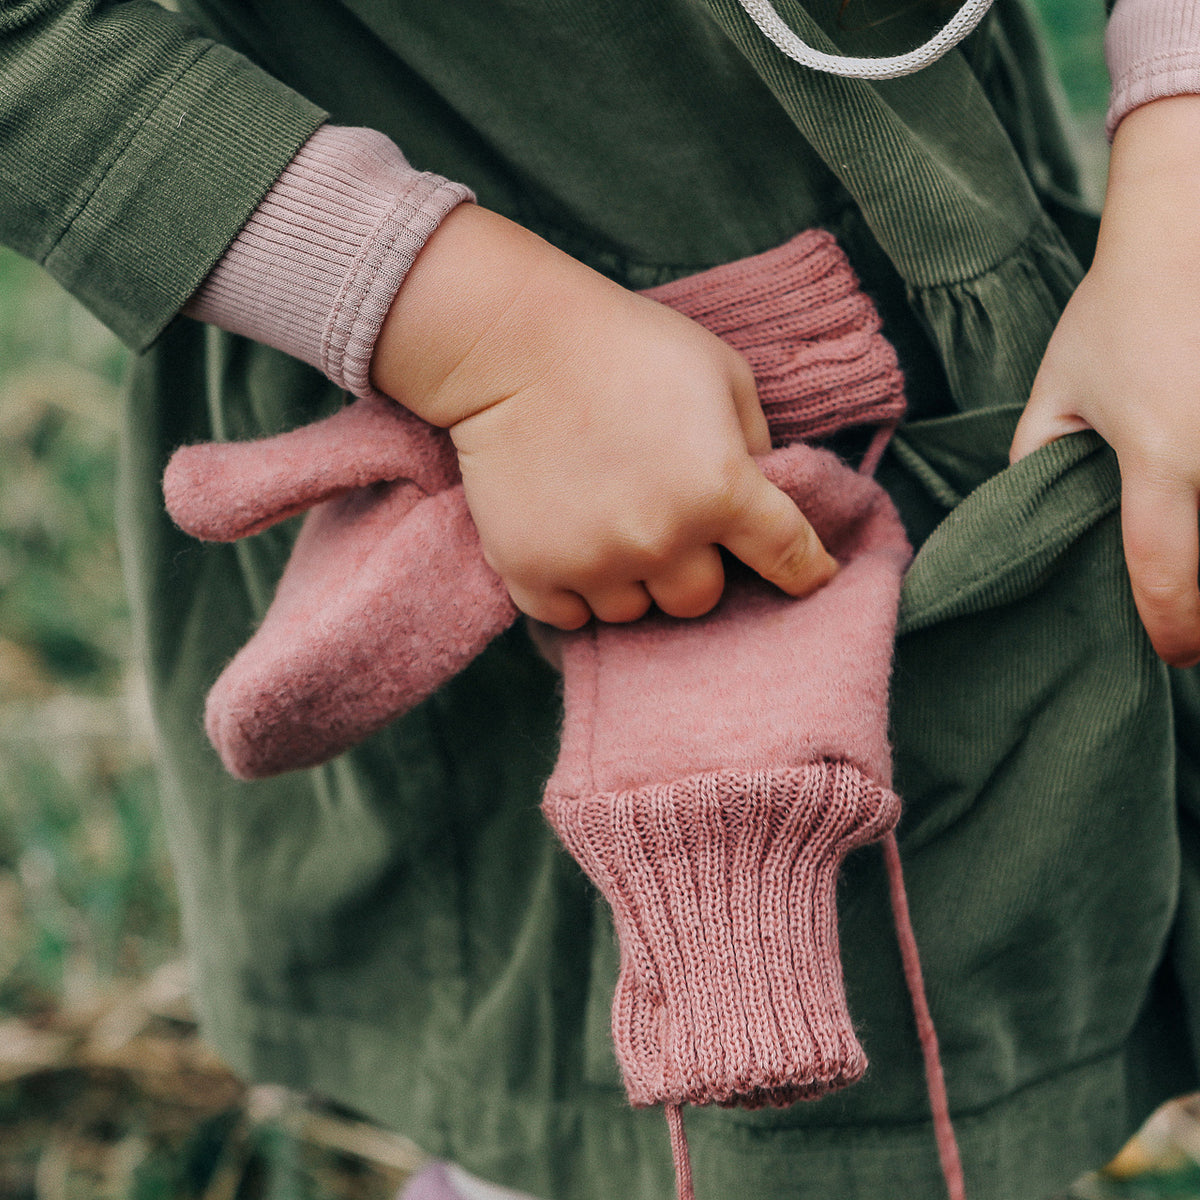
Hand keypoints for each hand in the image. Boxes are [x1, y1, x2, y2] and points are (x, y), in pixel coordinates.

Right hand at [372, 205, 835, 628]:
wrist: (513, 343)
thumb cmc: (627, 346)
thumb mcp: (722, 372)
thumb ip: (754, 442)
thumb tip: (765, 493)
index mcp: (721, 489)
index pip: (788, 557)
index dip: (806, 571)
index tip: (812, 578)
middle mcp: (661, 540)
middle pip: (698, 599)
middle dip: (693, 568)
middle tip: (667, 525)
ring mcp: (592, 562)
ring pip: (631, 610)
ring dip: (629, 579)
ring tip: (606, 524)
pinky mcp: (531, 571)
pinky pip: (568, 616)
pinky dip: (573, 590)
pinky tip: (568, 543)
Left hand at [1011, 96, 1199, 666]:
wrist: (1191, 223)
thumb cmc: (1119, 308)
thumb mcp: (1057, 391)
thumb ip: (1036, 465)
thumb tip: (1033, 524)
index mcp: (1162, 457)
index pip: (1165, 575)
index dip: (1171, 629)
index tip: (1174, 653)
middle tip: (1197, 625)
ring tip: (1196, 572)